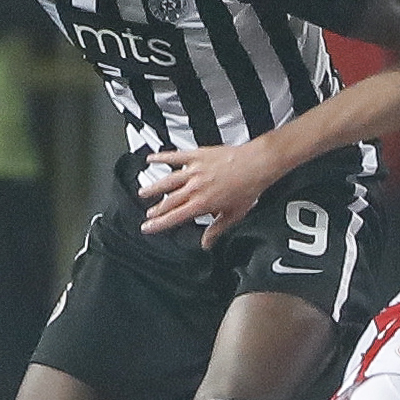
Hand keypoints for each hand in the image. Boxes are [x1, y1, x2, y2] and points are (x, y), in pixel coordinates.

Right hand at [136, 144, 283, 246]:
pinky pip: (175, 157)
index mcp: (202, 204)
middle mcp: (194, 188)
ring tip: (143, 192)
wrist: (256, 165)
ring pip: (167, 181)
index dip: (158, 224)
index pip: (174, 217)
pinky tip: (151, 159)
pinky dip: (161, 157)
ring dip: (153, 187)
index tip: (147, 227)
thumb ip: (216, 230)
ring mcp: (194, 171)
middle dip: (155, 209)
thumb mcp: (233, 215)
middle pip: (168, 201)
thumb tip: (207, 244)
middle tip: (147, 214)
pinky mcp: (197, 155)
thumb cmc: (248, 188)